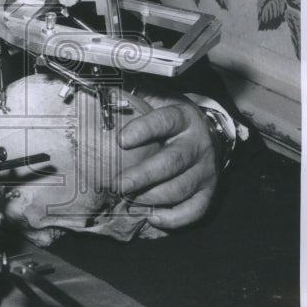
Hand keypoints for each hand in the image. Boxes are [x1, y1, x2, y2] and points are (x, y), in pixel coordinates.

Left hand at [115, 91, 218, 229]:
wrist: (208, 132)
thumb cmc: (169, 119)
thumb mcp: (155, 100)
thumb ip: (131, 96)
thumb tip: (96, 88)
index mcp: (182, 117)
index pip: (164, 121)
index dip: (143, 130)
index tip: (121, 140)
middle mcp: (197, 144)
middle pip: (171, 162)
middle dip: (142, 176)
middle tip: (117, 185)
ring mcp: (206, 169)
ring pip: (180, 189)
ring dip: (151, 198)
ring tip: (128, 199)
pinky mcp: (209, 191)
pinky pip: (194, 210)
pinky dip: (173, 218)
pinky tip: (151, 217)